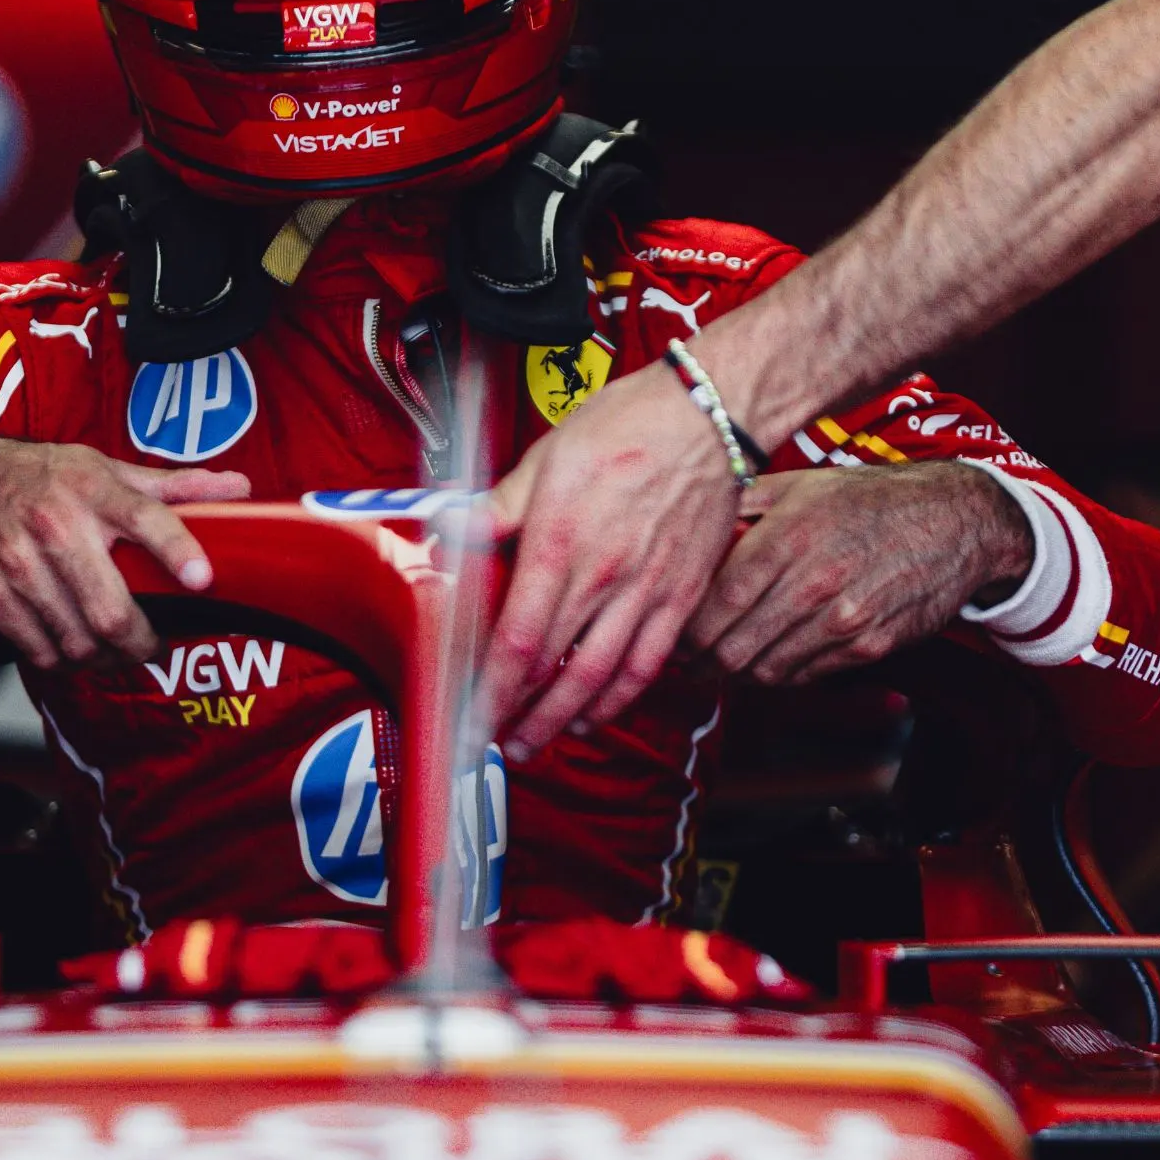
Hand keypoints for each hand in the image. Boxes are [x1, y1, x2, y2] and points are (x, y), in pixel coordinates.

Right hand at [0, 436, 249, 669]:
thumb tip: (238, 489)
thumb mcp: (95, 467)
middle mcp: (54, 525)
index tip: (202, 578)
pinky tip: (68, 643)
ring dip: (103, 657)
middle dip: (142, 643)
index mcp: (89, 488)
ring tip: (111, 648)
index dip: (178, 551)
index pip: (145, 518)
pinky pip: (40, 650)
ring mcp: (17, 564)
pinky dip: (62, 658)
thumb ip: (169, 486)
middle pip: (111, 610)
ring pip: (78, 641)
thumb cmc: (25, 475)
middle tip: (152, 645)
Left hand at [481, 362, 742, 760]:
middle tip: (489, 743)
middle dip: (516, 715)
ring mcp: (647, 590)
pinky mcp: (681, 595)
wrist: (709, 416)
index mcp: (560, 542)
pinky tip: (594, 714)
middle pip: (553, 669)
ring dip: (562, 719)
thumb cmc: (626, 425)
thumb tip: (450, 535)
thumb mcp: (545, 457)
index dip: (489, 690)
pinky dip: (618, 698)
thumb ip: (498, 508)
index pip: (517, 639)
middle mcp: (603, 575)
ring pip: (600, 678)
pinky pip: (648, 662)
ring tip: (533, 742)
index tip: (468, 718)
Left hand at [686, 463, 1030, 686]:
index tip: (669, 632)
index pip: (714, 604)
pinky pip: (804, 676)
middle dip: (699, 662)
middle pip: (733, 647)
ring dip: (734, 674)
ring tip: (718, 664)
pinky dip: (777, 674)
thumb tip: (689, 534)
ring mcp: (845, 619)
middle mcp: (816, 581)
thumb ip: (742, 508)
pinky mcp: (870, 646)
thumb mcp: (801, 485)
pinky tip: (766, 658)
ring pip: (765, 670)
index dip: (683, 630)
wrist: (955, 521)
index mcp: (789, 536)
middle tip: (685, 660)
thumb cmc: (870, 498)